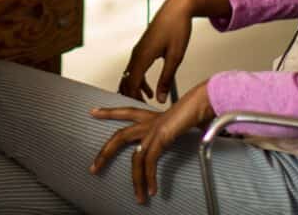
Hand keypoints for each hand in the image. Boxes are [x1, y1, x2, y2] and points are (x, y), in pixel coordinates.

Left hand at [89, 82, 215, 203]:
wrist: (204, 100)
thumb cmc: (197, 108)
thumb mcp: (182, 124)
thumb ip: (175, 133)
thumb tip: (182, 140)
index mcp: (151, 116)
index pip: (125, 112)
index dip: (108, 112)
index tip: (93, 112)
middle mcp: (149, 122)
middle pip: (119, 136)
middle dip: (105, 153)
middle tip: (93, 168)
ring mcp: (153, 129)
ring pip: (135, 157)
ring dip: (135, 180)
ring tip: (138, 197)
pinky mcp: (160, 137)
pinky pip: (150, 161)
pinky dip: (150, 177)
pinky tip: (153, 190)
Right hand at [118, 0, 194, 103]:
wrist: (177, 8)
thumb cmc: (178, 29)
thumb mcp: (176, 57)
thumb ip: (167, 79)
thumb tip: (161, 98)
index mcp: (143, 56)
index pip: (132, 84)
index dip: (135, 99)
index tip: (144, 111)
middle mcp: (136, 53)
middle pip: (127, 81)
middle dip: (132, 97)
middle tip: (142, 111)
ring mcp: (138, 50)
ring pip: (129, 76)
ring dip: (135, 90)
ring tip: (146, 102)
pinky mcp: (142, 48)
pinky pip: (135, 69)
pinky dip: (139, 81)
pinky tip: (149, 89)